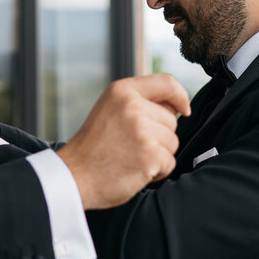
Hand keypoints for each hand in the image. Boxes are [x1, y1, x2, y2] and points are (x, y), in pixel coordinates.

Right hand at [57, 74, 188, 209]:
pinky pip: (169, 162)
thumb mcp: (110, 110)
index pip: (166, 83)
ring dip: (158, 155)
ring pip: (172, 142)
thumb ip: (138, 102)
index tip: (184, 109)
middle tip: (131, 145)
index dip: (180, 96)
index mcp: (122, 91)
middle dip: (159, 136)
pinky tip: (134, 170)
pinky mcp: (149, 154)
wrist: (73, 175)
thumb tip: (176, 105)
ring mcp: (142, 130)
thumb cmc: (93, 147)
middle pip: (171, 120)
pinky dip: (157, 171)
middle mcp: (132, 106)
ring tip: (131, 157)